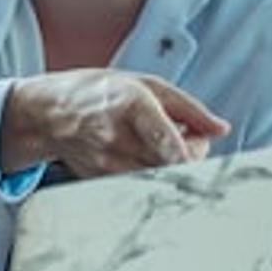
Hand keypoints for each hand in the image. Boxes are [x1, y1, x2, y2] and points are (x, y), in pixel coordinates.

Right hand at [0, 71, 230, 177]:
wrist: (50, 112)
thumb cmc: (100, 92)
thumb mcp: (146, 84)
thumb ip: (188, 108)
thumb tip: (221, 130)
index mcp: (130, 102)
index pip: (166, 140)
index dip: (191, 155)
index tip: (203, 152)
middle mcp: (115, 135)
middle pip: (169, 165)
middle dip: (191, 158)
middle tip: (191, 143)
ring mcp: (104, 162)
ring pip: (157, 180)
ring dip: (173, 168)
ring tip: (167, 148)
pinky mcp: (99, 180)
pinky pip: (139, 186)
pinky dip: (153, 177)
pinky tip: (147, 158)